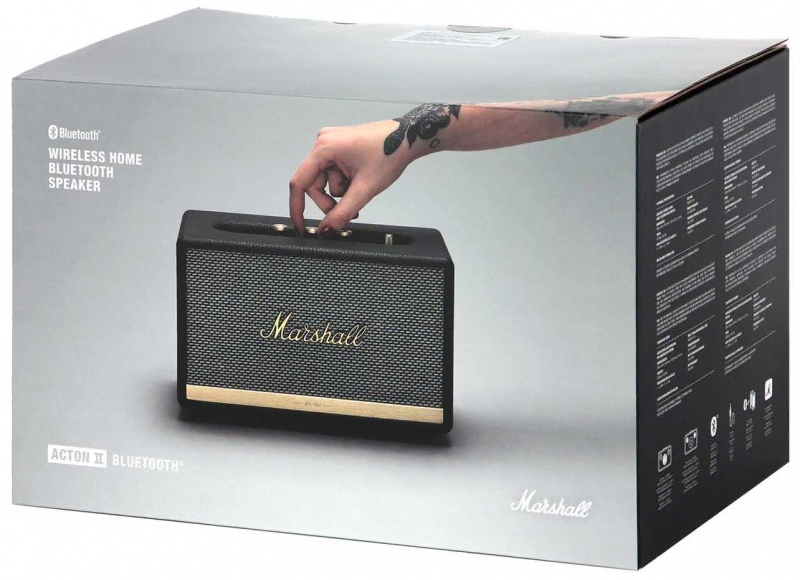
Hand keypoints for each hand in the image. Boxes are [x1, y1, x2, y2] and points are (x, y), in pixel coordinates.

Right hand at [289, 120, 414, 234]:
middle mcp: (323, 142)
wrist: (409, 137)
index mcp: (324, 148)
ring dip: (341, 192)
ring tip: (361, 189)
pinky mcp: (339, 147)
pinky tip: (359, 181)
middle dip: (330, 201)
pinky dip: (344, 183)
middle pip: (314, 184)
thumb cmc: (390, 153)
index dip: (297, 208)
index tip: (300, 226)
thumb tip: (326, 228)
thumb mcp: (365, 189)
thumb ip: (342, 212)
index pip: (299, 183)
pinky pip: (333, 172)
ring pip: (325, 181)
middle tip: (350, 210)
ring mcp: (331, 143)